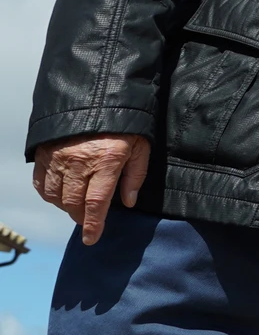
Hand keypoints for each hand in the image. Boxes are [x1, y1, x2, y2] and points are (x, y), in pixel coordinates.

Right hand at [33, 134, 149, 244]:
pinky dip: (50, 194)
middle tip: (89, 219)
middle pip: (73, 203)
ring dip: (65, 206)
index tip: (92, 239)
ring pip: (55, 196)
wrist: (97, 95)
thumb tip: (128, 203)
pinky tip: (60, 194)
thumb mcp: (140, 146)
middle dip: (81, 217)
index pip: (96, 203)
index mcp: (106, 160)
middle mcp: (79, 161)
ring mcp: (58, 157)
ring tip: (77, 205)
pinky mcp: (44, 153)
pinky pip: (42, 183)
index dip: (94, 225)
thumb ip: (134, 175)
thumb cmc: (125, 123)